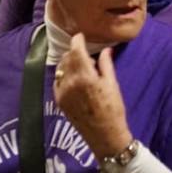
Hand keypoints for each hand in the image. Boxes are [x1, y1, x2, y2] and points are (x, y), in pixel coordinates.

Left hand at [54, 34, 132, 157]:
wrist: (105, 135)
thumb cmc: (113, 110)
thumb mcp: (112, 85)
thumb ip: (106, 64)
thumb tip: (105, 49)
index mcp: (85, 76)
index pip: (76, 49)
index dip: (78, 40)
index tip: (81, 36)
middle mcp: (70, 82)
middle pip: (67, 57)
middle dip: (75, 53)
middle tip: (88, 59)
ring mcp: (62, 91)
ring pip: (61, 68)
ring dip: (69, 63)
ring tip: (82, 71)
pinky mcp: (59, 100)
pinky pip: (58, 80)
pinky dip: (64, 76)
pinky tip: (75, 81)